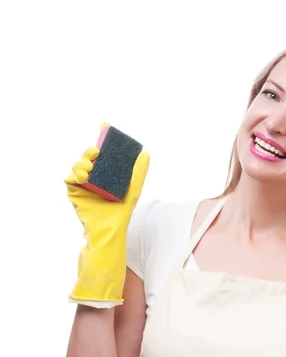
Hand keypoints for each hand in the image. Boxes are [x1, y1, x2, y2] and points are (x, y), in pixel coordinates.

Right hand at [64, 123, 149, 302]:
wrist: (110, 230)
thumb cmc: (121, 211)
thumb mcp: (133, 188)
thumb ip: (138, 171)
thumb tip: (146, 153)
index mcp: (107, 173)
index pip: (104, 152)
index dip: (103, 138)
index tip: (105, 126)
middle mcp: (94, 176)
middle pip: (88, 156)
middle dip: (90, 151)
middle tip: (96, 152)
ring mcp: (83, 184)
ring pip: (78, 165)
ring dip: (82, 163)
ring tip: (90, 169)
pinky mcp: (74, 192)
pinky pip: (70, 178)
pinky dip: (75, 175)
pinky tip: (83, 177)